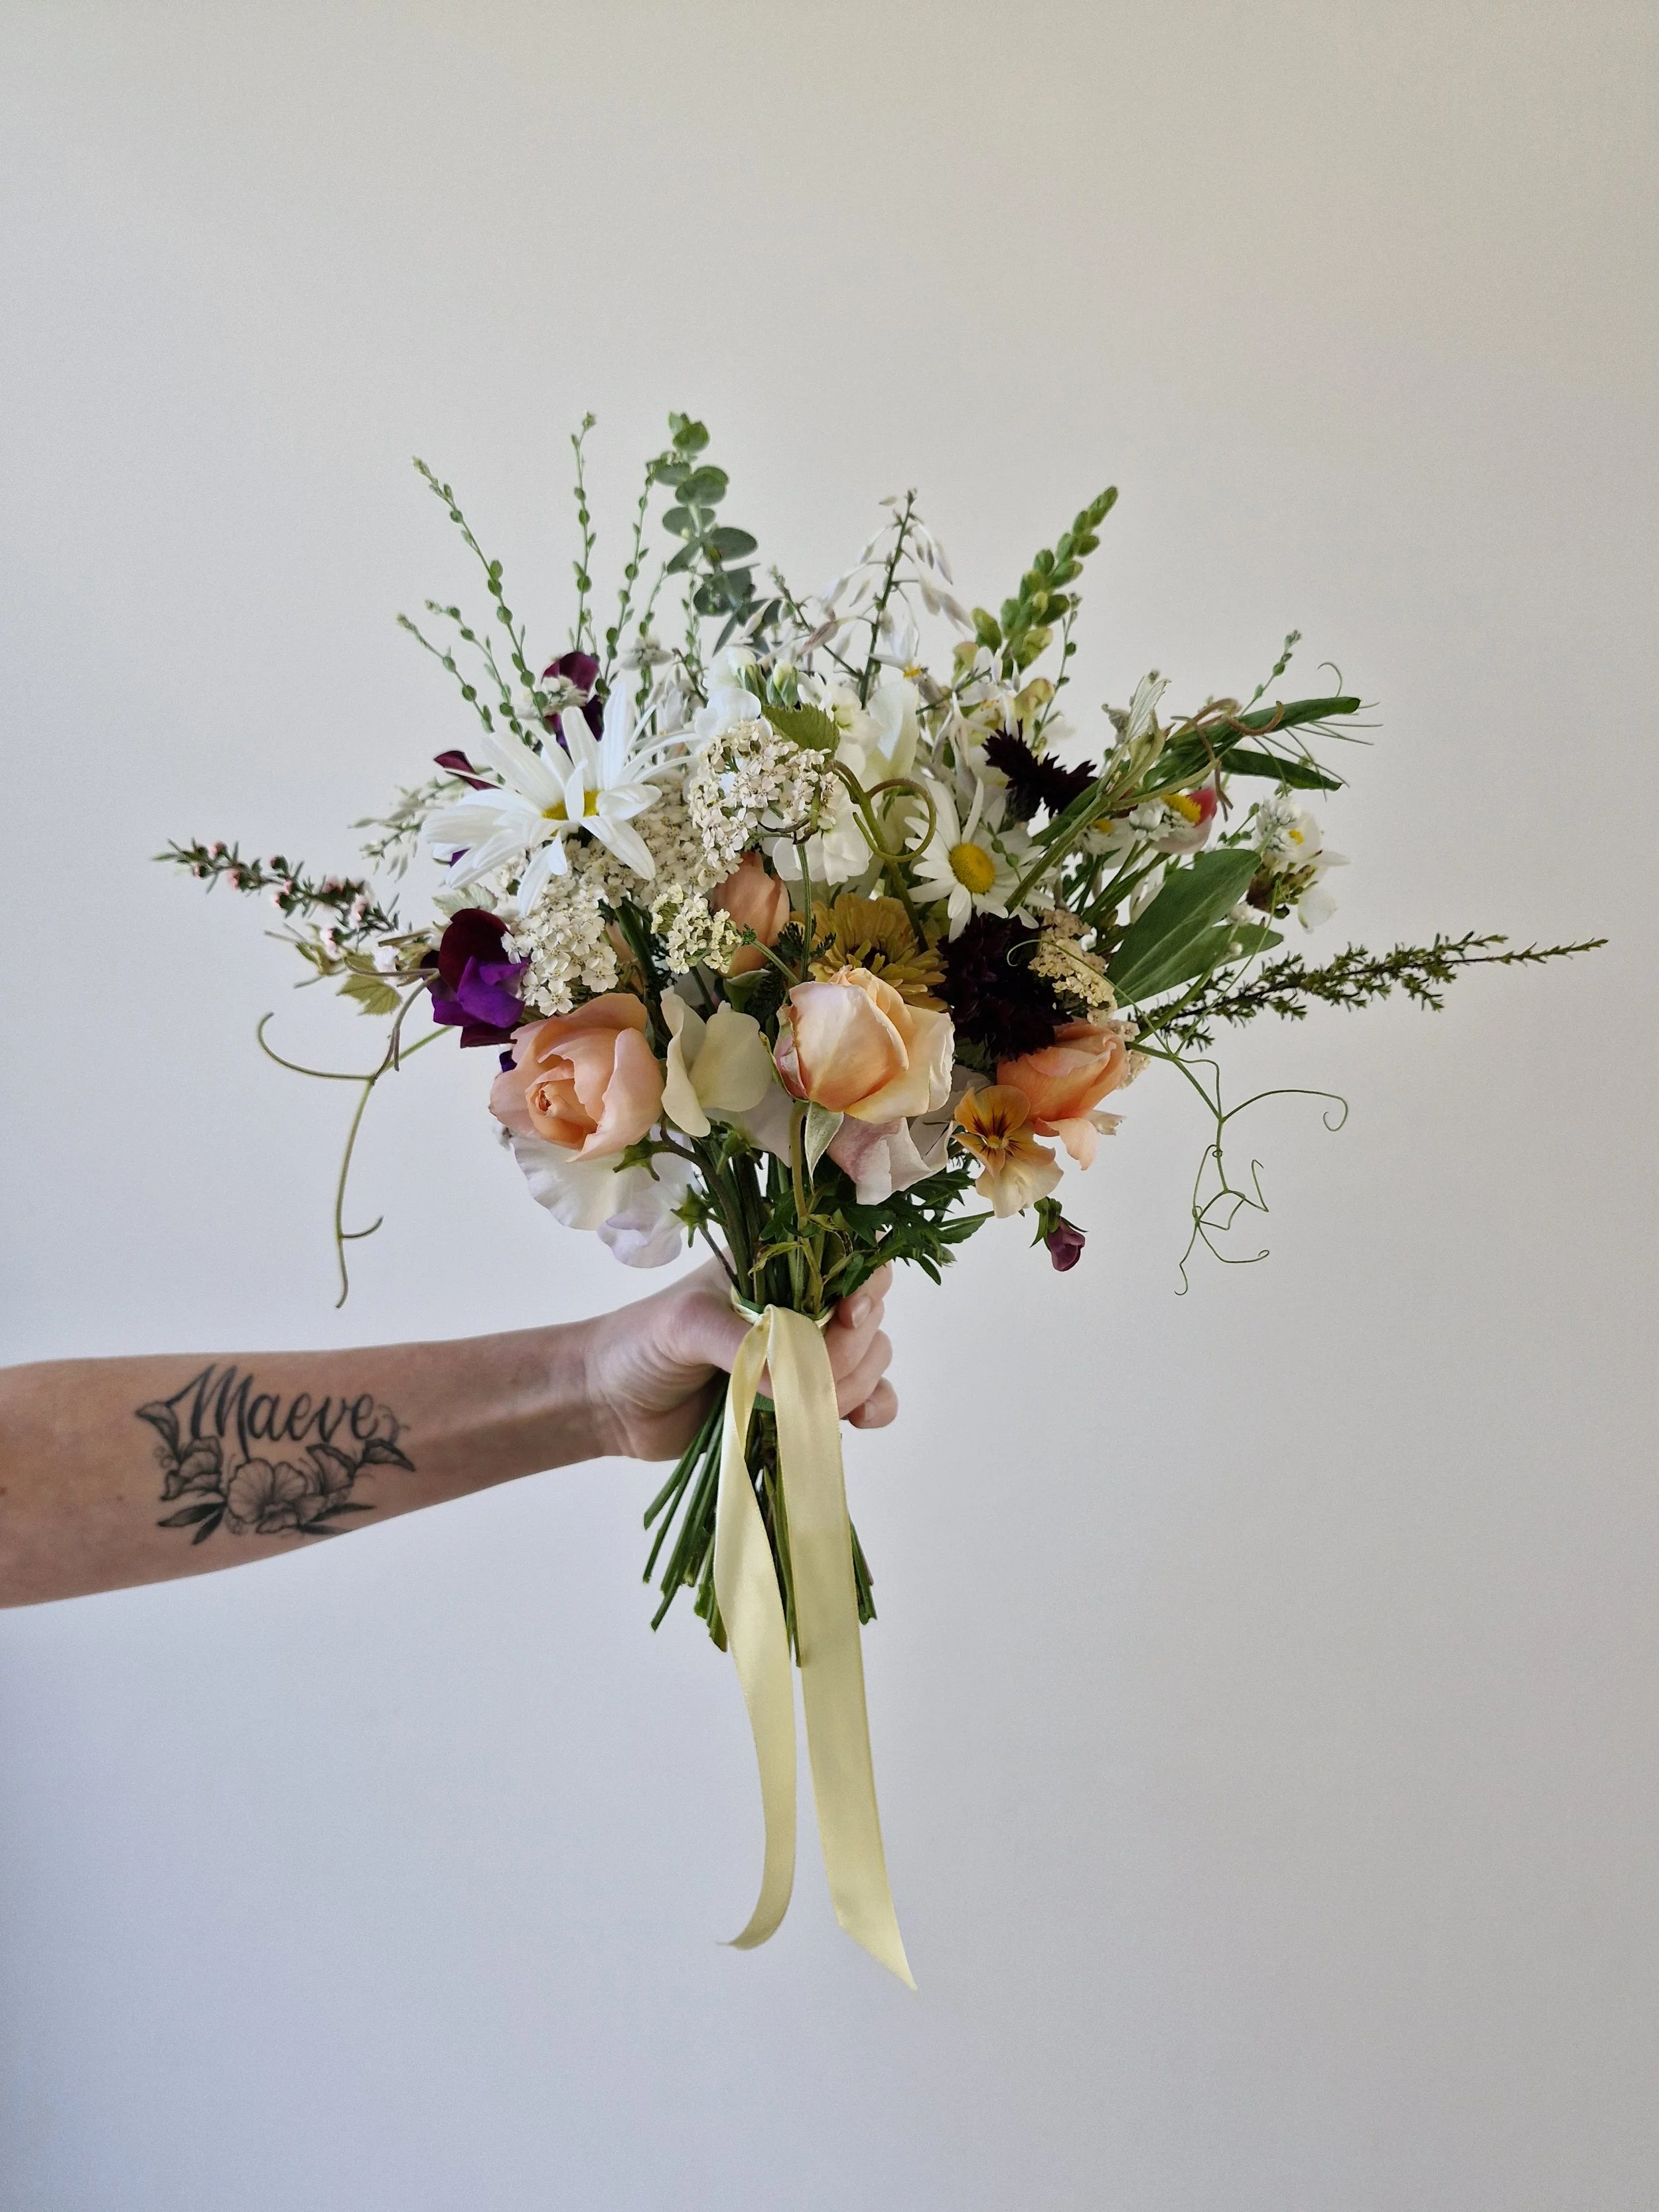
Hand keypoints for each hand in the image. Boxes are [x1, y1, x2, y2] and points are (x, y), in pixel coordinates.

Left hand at [583, 1259, 897, 1461]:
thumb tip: (798, 1383)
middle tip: (811, 1374)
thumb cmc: (640, 1345)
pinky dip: (873, 1409)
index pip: (846, 1260)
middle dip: (852, 1349)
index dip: (863, 1285)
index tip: (848, 1315)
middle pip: (868, 1316)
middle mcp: (799, 1308)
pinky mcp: (803, 1402)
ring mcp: (805, 1357)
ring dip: (858, 1384)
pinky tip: (856, 1421)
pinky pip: (864, 1401)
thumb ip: (744, 1345)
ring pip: (871, 1359)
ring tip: (814, 1405)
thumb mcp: (686, 1326)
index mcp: (775, 1269)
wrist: (610, 1404)